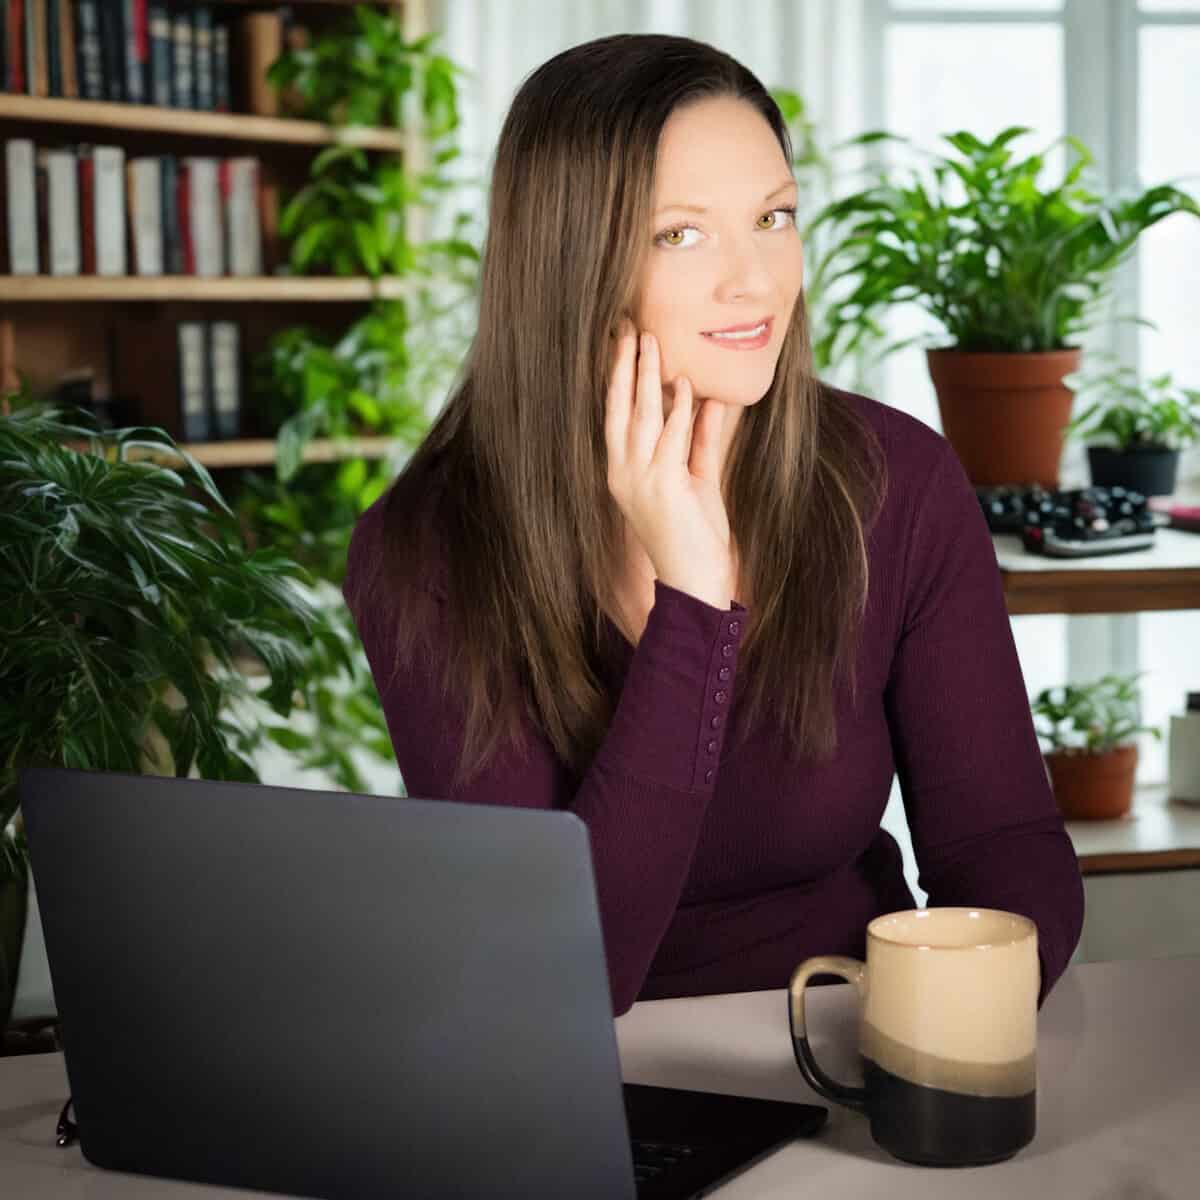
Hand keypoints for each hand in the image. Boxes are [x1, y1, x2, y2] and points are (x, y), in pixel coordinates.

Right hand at [604, 318, 733, 609]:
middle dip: (624, 366)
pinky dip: (678, 410)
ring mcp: (640, 481)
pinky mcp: (664, 488)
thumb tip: (708, 402)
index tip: (622, 344)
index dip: (619, 379)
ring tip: (652, 340)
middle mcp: (623, 475)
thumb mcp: (698, 481)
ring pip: (642, 417)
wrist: (693, 584)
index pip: (616, 416)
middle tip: (628, 326)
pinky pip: (671, 439)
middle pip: (620, 408)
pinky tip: (684, 385)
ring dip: (648, 376)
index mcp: (623, 473)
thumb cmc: (695, 539)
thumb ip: (700, 442)